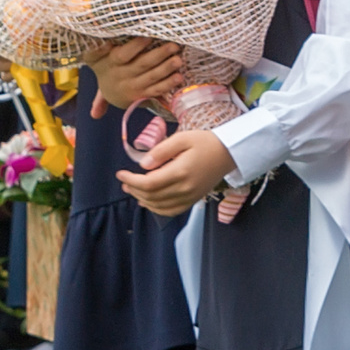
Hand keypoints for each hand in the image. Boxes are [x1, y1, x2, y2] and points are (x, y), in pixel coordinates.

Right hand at [88, 37, 184, 115]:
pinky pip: (157, 90)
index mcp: (110, 63)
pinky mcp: (143, 97)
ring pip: (151, 77)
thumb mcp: (94, 57)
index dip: (136, 46)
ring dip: (166, 68)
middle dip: (159, 54)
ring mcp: (133, 87)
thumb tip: (100, 39)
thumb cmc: (106, 66)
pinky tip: (179, 77)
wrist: (109, 92)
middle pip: (142, 64)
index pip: (123, 55)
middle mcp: (121, 76)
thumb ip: (96, 48)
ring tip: (178, 60)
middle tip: (174, 45)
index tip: (149, 37)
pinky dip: (168, 84)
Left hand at [118, 128, 236, 216]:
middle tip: (124, 181)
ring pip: (159, 205)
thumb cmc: (205, 142)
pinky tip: (148, 202)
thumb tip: (143, 164)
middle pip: (151, 195)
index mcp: (181, 172)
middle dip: (134, 189)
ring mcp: (190, 197)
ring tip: (132, 190)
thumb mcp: (182, 138)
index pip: (148, 183)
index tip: (121, 174)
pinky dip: (156, 209)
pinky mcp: (193, 200)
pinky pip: (171, 211)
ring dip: (142, 199)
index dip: (131, 180)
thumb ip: (161, 151)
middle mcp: (185, 188)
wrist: (229, 153)